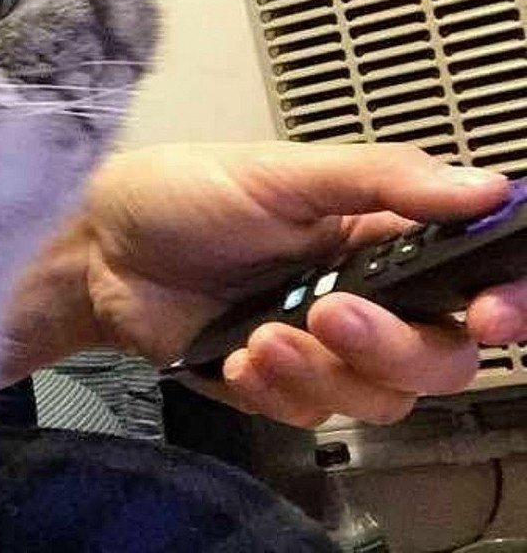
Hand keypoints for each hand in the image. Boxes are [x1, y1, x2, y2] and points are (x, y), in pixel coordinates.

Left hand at [5, 142, 523, 427]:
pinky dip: (278, 389)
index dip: (499, 302)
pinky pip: (311, 416)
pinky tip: (238, 355)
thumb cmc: (185, 192)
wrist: (103, 247)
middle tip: (332, 312)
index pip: (469, 277)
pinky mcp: (275, 383)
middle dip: (393, 346)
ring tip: (263, 333)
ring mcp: (318, 345)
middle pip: (438, 357)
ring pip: (379, 397)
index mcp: (374, 235)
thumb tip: (484, 185)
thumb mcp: (280, 173)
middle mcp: (361, 294)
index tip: (488, 313)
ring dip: (324, 371)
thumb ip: (381, 180)